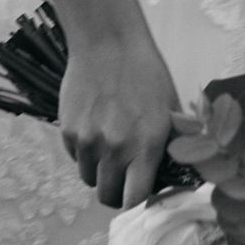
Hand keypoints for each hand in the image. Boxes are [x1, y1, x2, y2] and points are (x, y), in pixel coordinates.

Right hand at [57, 22, 180, 208]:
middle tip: (123, 175)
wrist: (108, 43)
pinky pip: (75, 157)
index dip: (135, 201)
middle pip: (108, 196)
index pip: (134, 200)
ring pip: (89, 178)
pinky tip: (94, 127)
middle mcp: (115, 149)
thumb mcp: (170, 109)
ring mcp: (88, 141)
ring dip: (99, 171)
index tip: (138, 193)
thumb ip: (172, 146)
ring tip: (109, 145)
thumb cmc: (146, 74)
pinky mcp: (68, 131)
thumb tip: (177, 174)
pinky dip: (84, 152)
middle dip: (116, 191)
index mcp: (146, 147)